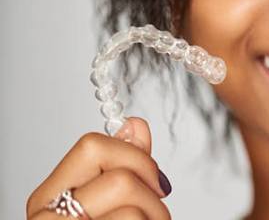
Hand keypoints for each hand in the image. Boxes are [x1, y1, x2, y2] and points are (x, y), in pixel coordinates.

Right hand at [26, 117, 171, 218]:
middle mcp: (47, 213)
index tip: (155, 179)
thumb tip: (135, 124)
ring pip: (128, 197)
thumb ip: (124, 164)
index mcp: (51, 194)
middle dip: (150, 191)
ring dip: (155, 214)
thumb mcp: (114, 200)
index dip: (134, 155)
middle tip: (155, 210)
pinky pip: (130, 218)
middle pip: (118, 175)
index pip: (91, 145)